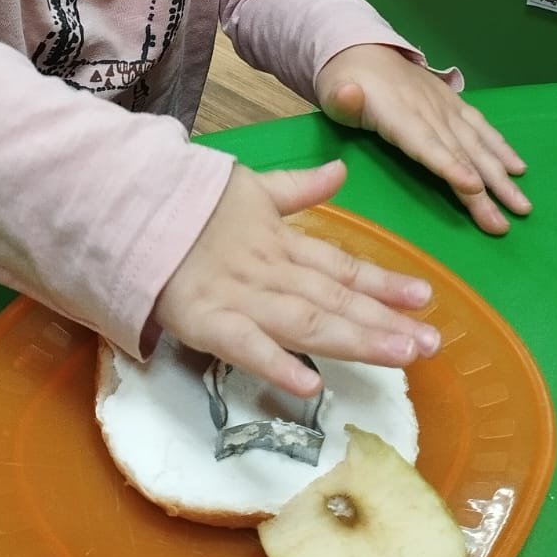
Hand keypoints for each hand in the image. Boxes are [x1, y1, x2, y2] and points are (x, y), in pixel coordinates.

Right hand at [153, 159, 439, 396]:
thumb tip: (339, 170)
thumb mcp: (246, 187)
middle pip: (335, 299)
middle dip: (384, 321)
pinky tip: (310, 385)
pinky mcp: (205, 321)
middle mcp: (268, 272)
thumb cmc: (183, 200)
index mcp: (278, 242)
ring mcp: (239, 297)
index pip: (340, 265)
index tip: (425, 298)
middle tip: (431, 343)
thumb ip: (296, 188)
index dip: (383, 282)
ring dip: (355, 339)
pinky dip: (276, 365)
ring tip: (400, 356)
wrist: (125, 204)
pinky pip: (244, 346)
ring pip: (307, 321)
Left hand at [316, 44, 531, 234]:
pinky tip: (519, 168)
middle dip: (486, 188)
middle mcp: (428, 110)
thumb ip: (342, 100)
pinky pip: (480, 126)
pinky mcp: (454, 103)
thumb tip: (348, 94)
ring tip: (521, 204)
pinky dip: (501, 147)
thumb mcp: (333, 92)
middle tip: (507, 220)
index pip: (425, 143)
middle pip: (459, 152)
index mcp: (397, 113)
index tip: (472, 187)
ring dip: (501, 175)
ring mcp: (445, 106)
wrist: (362, 49)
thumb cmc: (344, 83)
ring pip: (477, 143)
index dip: (449, 165)